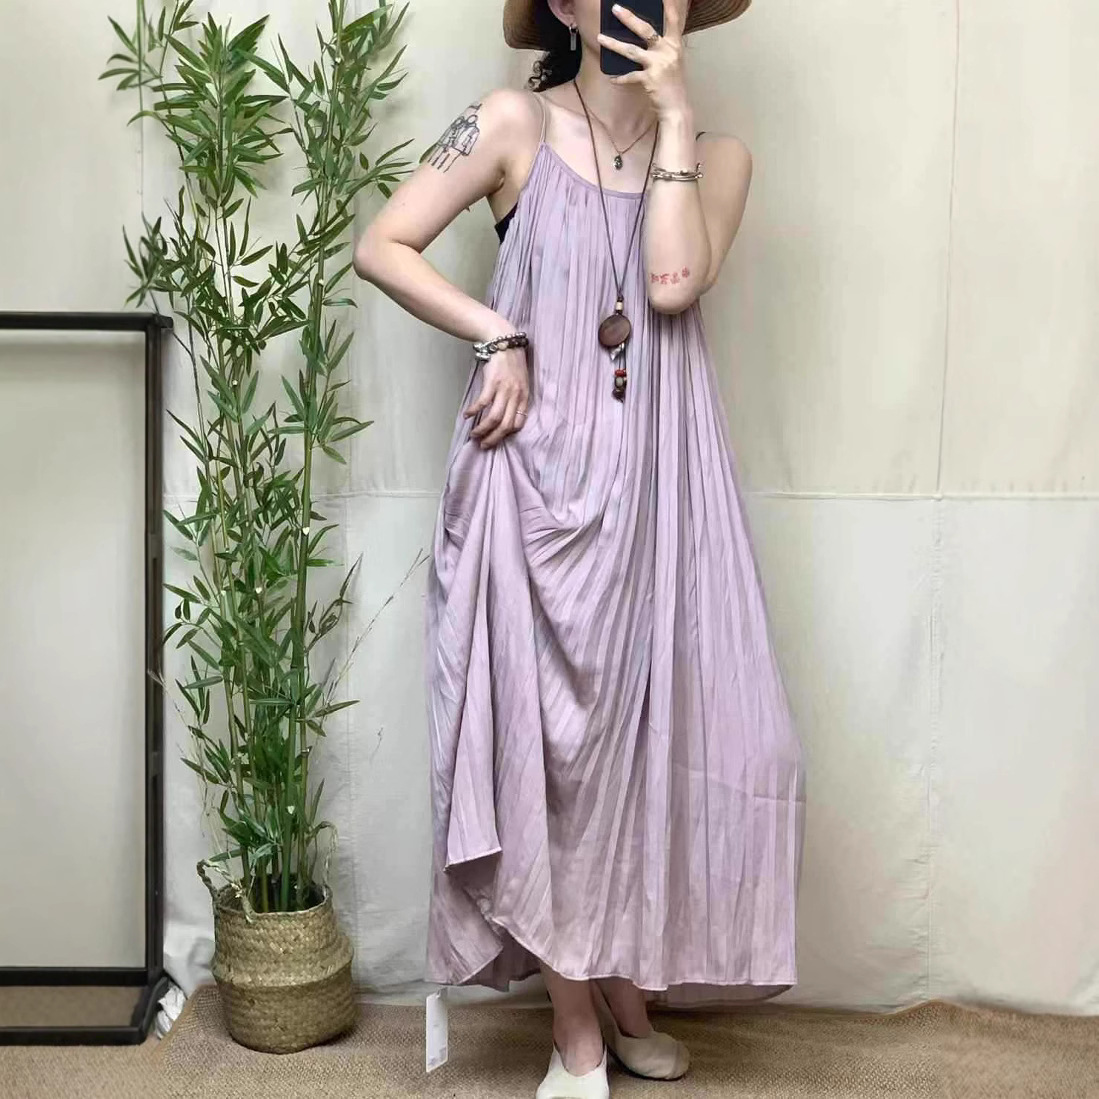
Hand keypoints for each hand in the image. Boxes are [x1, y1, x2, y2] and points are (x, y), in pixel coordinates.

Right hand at [463, 344, 529, 448]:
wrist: (504, 342)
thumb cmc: (511, 362)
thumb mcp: (520, 381)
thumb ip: (516, 397)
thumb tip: (506, 412)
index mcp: (524, 396)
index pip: (519, 422)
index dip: (508, 434)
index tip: (498, 438)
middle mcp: (516, 395)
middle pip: (506, 425)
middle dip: (494, 438)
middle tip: (484, 445)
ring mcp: (504, 389)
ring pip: (494, 418)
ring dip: (483, 429)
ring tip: (474, 435)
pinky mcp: (492, 382)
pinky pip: (482, 403)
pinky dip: (474, 411)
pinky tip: (467, 416)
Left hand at [598, 1, 689, 118]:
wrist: (676, 107)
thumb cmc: (672, 84)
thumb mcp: (672, 61)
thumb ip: (662, 47)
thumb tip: (645, 37)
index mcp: (675, 44)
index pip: (672, 20)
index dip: (668, 6)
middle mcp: (667, 51)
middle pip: (645, 30)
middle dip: (629, 18)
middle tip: (615, 8)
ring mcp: (658, 64)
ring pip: (631, 50)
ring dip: (614, 44)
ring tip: (600, 37)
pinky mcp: (649, 79)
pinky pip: (630, 76)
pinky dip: (620, 78)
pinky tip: (612, 78)